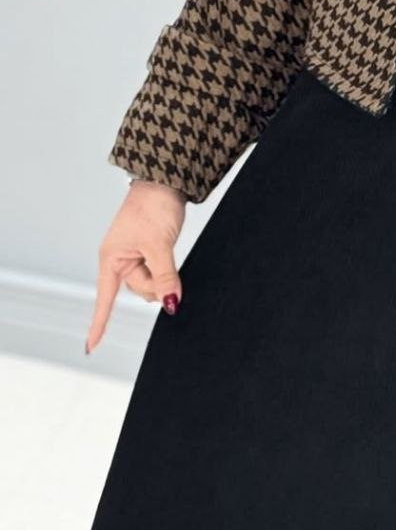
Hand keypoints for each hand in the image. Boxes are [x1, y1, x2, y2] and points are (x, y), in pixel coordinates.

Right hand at [84, 179, 186, 353]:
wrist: (165, 181)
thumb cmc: (154, 207)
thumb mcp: (160, 244)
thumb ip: (165, 276)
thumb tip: (171, 303)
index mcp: (111, 258)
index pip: (104, 298)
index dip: (99, 324)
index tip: (91, 347)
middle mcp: (119, 259)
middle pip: (138, 288)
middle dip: (155, 283)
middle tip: (165, 260)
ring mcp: (134, 255)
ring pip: (150, 280)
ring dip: (163, 275)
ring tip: (166, 247)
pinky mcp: (148, 250)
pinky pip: (157, 270)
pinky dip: (165, 270)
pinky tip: (169, 263)